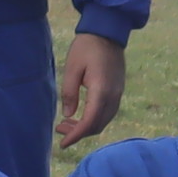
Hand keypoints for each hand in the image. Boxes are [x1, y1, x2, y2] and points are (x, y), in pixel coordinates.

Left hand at [55, 30, 126, 146]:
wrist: (108, 33)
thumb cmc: (87, 47)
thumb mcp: (72, 68)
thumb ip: (69, 93)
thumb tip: (68, 116)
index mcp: (102, 91)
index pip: (89, 122)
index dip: (76, 135)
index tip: (63, 143)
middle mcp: (113, 96)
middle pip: (98, 125)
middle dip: (78, 133)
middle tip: (59, 130)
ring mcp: (118, 94)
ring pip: (103, 121)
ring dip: (86, 127)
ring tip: (66, 124)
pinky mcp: (118, 91)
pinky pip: (107, 112)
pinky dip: (93, 119)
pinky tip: (80, 116)